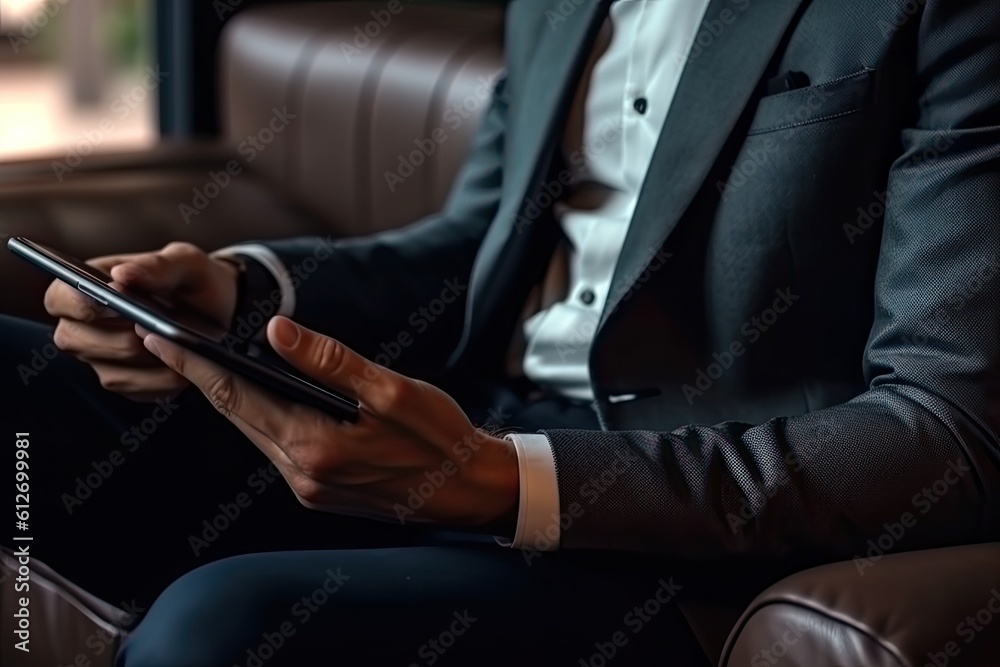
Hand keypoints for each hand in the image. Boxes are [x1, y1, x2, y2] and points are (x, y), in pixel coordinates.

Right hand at [44, 242, 240, 401]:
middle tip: (154, 329)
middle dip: (120, 339)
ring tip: (180, 346)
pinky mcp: (127, 382)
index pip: (58, 298)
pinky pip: (136, 391)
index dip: (75, 303)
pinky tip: (184, 367)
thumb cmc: (195, 281)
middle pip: (76, 341)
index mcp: (89, 287)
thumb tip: (123, 274)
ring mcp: (104, 358)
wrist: (220, 311)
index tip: (106, 304)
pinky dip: (163, 382)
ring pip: (109, 373)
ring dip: (148, 363)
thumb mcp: (186, 263)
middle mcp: (86, 326)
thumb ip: (158, 266)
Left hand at [139, 315, 519, 531]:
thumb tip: (276, 332)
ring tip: (203, 364)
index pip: (238, 397)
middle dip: (200, 378)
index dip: (195, 364)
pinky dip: (260, 418)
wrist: (469, 490)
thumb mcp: (391, 391)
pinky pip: (276, 448)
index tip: (159, 336)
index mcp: (315, 446)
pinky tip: (258, 397)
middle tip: (166, 342)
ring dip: (228, 399)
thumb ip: (330, 362)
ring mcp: (308, 487)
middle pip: (236, 417)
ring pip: (255, 433)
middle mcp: (302, 473)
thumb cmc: (440, 436)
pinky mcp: (319, 492)